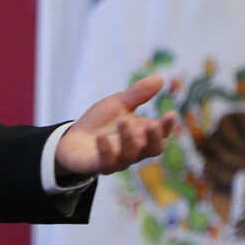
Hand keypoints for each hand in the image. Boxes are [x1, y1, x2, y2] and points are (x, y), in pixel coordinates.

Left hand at [54, 74, 175, 177]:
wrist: (73, 139)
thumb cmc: (101, 122)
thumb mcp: (119, 104)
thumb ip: (138, 94)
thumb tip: (159, 78)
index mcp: (143, 135)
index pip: (161, 133)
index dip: (167, 126)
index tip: (170, 114)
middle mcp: (135, 150)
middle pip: (153, 150)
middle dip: (154, 138)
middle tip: (152, 124)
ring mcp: (118, 161)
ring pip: (130, 155)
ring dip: (128, 138)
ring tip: (121, 120)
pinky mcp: (99, 166)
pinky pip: (106, 163)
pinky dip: (106, 150)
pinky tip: (101, 137)